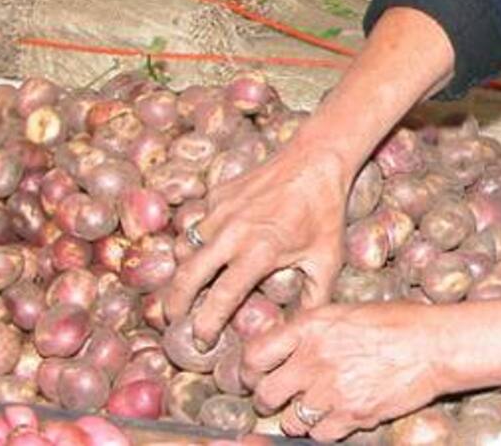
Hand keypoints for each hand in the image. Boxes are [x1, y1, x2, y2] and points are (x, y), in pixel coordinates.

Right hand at [164, 146, 348, 344]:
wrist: (317, 159)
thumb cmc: (324, 212)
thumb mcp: (327, 259)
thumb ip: (314, 298)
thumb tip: (299, 330)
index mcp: (259, 251)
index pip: (221, 298)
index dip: (206, 325)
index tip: (201, 340)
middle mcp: (232, 231)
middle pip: (186, 277)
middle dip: (173, 304)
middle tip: (173, 320)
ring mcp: (221, 210)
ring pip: (184, 248)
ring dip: (182, 271)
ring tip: (188, 287)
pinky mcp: (217, 194)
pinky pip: (195, 224)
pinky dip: (194, 241)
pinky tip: (208, 250)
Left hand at [244, 302, 446, 441]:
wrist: (435, 344)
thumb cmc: (398, 322)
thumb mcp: (347, 312)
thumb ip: (313, 330)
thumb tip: (283, 346)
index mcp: (311, 326)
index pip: (255, 355)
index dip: (249, 370)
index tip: (254, 375)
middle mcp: (314, 358)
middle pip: (266, 394)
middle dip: (269, 399)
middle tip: (280, 398)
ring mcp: (331, 390)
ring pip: (291, 420)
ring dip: (299, 417)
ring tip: (316, 406)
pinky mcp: (351, 415)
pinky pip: (320, 435)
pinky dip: (326, 429)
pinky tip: (340, 413)